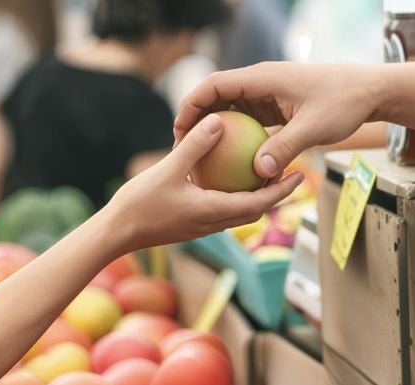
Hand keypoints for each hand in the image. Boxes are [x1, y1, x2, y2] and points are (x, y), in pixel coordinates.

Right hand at [105, 113, 303, 252]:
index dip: (282, 190)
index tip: (299, 174)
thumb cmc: (139, 204)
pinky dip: (233, 195)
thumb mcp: (168, 169)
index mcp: (214, 212)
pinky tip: (226, 175)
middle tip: (291, 171)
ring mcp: (202, 226)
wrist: (115, 234)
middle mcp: (213, 223)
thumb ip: (195, 146)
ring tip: (265, 172)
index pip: (259, 204)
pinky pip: (221, 209)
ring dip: (255, 195)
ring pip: (239, 212)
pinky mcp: (191, 224)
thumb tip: (219, 121)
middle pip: (255, 210)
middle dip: (276, 193)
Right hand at [174, 62, 385, 178]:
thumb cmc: (344, 102)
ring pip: (232, 110)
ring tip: (203, 161)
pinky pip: (250, 121)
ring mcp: (269, 95)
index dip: (191, 106)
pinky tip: (235, 165)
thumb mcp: (314, 128)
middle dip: (198, 121)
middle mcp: (261, 83)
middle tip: (184, 151)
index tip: (180, 132)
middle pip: (217, 97)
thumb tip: (258, 172)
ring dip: (218, 132)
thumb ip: (284, 148)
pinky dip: (239, 138)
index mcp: (262, 78)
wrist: (370, 91)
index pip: (214, 85)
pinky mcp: (278, 107)